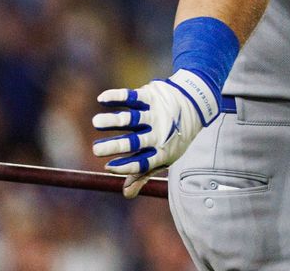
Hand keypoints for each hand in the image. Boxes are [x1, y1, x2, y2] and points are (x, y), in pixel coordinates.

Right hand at [92, 69, 218, 197]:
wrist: (194, 104)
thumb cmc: (172, 136)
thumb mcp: (164, 157)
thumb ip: (143, 174)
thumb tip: (126, 193)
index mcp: (161, 151)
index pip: (142, 163)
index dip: (126, 166)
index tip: (108, 167)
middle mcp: (158, 133)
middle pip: (135, 142)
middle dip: (115, 146)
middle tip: (96, 149)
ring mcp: (154, 114)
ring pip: (132, 118)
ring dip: (114, 120)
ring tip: (96, 122)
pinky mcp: (151, 96)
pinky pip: (133, 96)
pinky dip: (118, 97)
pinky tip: (102, 99)